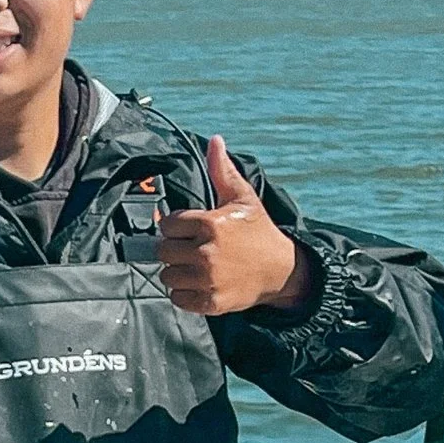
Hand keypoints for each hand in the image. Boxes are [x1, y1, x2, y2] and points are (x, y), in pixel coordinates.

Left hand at [156, 136, 313, 317]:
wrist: (281, 270)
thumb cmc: (257, 231)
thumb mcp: (242, 198)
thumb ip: (222, 171)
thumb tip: (215, 140)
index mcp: (210, 224)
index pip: (167, 225)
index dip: (176, 227)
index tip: (190, 230)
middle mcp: (206, 253)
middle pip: (163, 251)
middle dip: (175, 249)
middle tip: (193, 249)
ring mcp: (208, 280)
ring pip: (167, 276)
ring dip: (178, 272)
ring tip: (196, 267)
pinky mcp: (210, 302)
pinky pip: (177, 299)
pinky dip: (184, 294)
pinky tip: (199, 284)